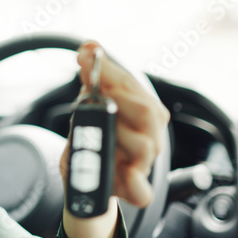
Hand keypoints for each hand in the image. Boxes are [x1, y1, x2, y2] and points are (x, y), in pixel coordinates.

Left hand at [61, 40, 170, 208]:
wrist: (89, 183)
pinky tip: (123, 172)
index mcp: (145, 114)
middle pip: (149, 112)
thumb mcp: (89, 108)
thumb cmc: (96, 140)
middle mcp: (151, 136)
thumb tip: (89, 46)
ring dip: (119, 130)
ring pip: (145, 146)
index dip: (109, 70)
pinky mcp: (135, 191)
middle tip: (87, 82)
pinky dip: (134, 182)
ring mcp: (144, 164)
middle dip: (117, 91)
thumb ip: (93, 80)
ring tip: (95, 121)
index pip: (133, 86)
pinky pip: (141, 190)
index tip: (86, 55)